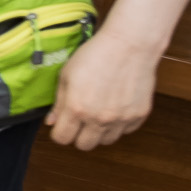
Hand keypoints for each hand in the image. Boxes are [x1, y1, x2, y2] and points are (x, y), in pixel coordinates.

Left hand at [44, 29, 158, 150]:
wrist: (129, 45)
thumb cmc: (96, 55)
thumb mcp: (67, 75)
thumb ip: (58, 103)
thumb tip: (51, 122)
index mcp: (77, 108)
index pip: (62, 138)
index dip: (60, 132)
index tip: (62, 125)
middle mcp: (99, 118)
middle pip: (84, 145)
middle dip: (79, 135)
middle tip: (80, 120)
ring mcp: (121, 119)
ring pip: (106, 141)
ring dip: (100, 131)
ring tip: (99, 112)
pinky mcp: (138, 116)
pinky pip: (125, 131)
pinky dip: (119, 124)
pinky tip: (116, 106)